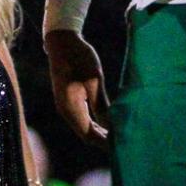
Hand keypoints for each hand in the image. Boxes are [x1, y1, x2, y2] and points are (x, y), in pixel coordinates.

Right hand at [46, 29, 111, 146]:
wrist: (62, 42)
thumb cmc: (79, 58)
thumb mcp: (94, 81)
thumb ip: (101, 105)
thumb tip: (111, 126)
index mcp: (71, 109)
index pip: (88, 135)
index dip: (104, 142)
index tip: (121, 144)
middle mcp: (66, 111)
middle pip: (85, 134)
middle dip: (103, 139)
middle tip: (123, 141)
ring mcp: (66, 106)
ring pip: (84, 126)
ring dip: (100, 131)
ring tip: (118, 133)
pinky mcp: (68, 99)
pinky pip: (82, 117)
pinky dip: (95, 122)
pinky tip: (107, 120)